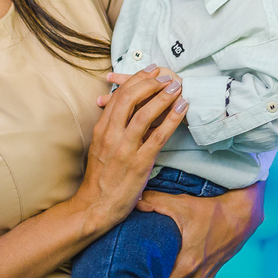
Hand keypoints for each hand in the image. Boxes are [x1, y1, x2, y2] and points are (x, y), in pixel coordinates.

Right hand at [74, 66, 187, 237]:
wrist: (95, 206)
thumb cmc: (100, 179)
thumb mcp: (100, 149)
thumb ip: (111, 131)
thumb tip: (126, 114)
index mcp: (101, 130)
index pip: (119, 96)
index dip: (136, 80)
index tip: (150, 71)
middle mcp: (111, 135)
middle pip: (130, 98)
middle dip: (150, 82)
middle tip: (166, 75)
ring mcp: (125, 148)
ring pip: (145, 113)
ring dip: (163, 96)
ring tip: (177, 87)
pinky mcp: (139, 162)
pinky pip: (158, 136)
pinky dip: (171, 119)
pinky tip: (182, 109)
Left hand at [136, 181, 265, 277]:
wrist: (242, 214)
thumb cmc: (210, 210)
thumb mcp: (180, 204)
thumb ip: (153, 202)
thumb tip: (133, 201)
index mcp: (186, 264)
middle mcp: (197, 275)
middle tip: (137, 275)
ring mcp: (207, 275)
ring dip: (172, 277)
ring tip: (155, 268)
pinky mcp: (214, 271)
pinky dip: (185, 273)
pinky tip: (176, 262)